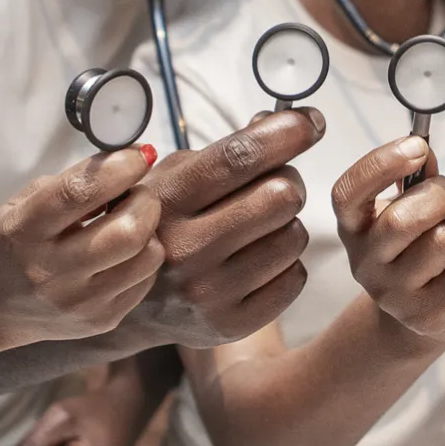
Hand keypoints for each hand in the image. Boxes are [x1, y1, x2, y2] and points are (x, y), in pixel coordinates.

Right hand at [0, 147, 163, 348]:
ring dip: (149, 231)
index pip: (79, 192)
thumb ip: (72, 182)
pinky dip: (142, 258)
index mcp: (25, 231)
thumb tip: (130, 161)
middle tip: (135, 194)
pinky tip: (121, 253)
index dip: (119, 168)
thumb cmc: (14, 244)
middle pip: (128, 231)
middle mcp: (51, 272)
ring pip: (148, 257)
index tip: (139, 154)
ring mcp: (79, 303)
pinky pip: (146, 280)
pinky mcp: (101, 320)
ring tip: (128, 224)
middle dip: (145, 201)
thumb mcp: (24, 203)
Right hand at [127, 110, 321, 348]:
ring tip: (259, 229)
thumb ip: (225, 151)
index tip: (311, 121)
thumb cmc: (161, 226)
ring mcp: (207, 292)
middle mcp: (184, 248)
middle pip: (281, 196)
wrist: (132, 306)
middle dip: (289, 182)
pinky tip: (258, 261)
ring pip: (294, 236)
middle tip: (276, 186)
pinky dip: (287, 264)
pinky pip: (295, 278)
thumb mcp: (174, 179)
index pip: (238, 157)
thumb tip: (281, 122)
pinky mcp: (230, 324)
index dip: (285, 132)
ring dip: (287, 225)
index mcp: (167, 201)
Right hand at [335, 138, 444, 343]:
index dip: (380, 164)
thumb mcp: (409, 207)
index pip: (349, 193)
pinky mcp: (425, 317)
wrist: (421, 311)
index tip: (417, 146)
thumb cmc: (417, 245)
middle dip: (440, 197)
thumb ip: (415, 177)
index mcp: (354, 227)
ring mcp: (392, 295)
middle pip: (402, 219)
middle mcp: (364, 263)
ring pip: (442, 243)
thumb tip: (423, 149)